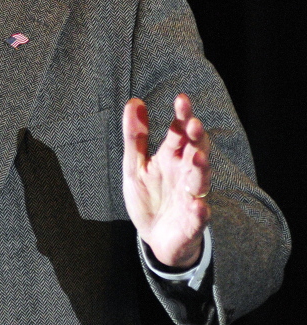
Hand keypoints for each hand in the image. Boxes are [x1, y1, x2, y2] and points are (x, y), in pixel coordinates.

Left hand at [122, 93, 210, 267]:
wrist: (155, 236)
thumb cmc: (149, 197)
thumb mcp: (135, 164)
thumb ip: (135, 136)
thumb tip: (134, 101)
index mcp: (171, 157)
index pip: (179, 132)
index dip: (181, 116)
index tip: (181, 99)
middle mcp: (185, 173)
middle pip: (195, 151)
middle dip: (196, 138)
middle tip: (193, 123)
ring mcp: (191, 197)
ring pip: (201, 180)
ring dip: (201, 169)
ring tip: (198, 157)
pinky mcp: (192, 222)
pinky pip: (199, 217)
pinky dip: (199, 211)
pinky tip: (198, 206)